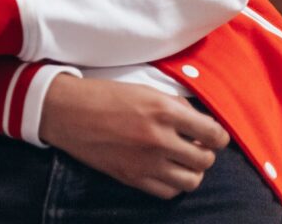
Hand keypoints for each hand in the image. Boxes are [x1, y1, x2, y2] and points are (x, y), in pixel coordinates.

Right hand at [40, 75, 230, 199]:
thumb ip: (174, 106)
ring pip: (192, 180)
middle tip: (191, 145)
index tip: (209, 134)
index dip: (216, 136)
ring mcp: (145, 162)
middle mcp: (158, 138)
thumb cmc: (102, 95)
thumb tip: (196, 122)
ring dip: (190, 171)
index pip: (213, 134)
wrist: (65, 110)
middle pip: (205, 159)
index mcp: (163, 110)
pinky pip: (168, 192)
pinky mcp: (131, 177)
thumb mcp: (143, 89)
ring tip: (179, 160)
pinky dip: (172, 183)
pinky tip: (163, 170)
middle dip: (203, 152)